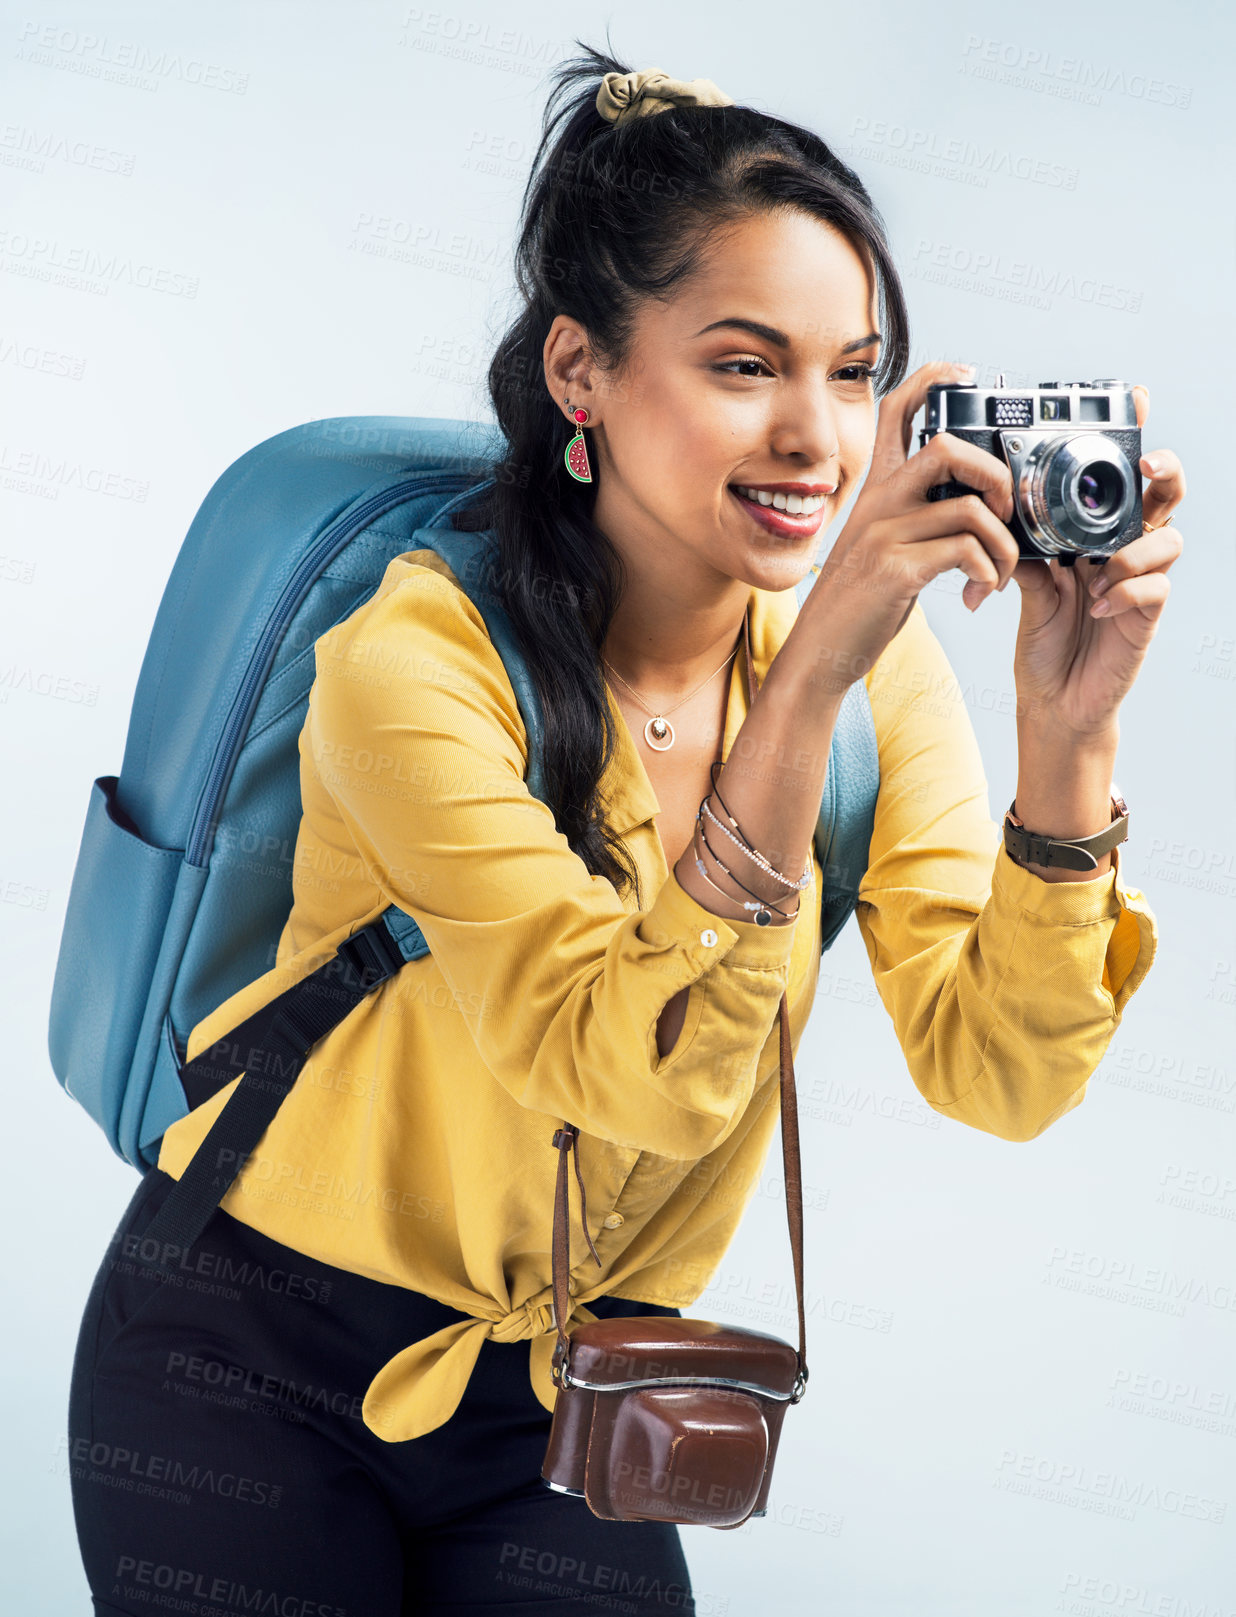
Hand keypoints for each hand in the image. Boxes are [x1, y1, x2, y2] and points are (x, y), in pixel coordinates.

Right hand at [798, 359, 1019, 693]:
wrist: (820, 652)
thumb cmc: (859, 602)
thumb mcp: (881, 545)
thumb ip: (916, 517)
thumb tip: (973, 506)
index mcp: (876, 490)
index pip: (896, 410)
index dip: (932, 378)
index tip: (967, 375)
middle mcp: (878, 502)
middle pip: (948, 447)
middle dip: (997, 474)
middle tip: (1008, 512)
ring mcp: (884, 535)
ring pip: (971, 510)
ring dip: (1004, 545)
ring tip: (1000, 573)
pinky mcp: (895, 570)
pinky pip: (965, 551)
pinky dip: (988, 571)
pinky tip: (980, 592)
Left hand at [1007, 384, 1184, 737]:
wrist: (1052, 699)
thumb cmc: (1043, 638)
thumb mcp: (1026, 586)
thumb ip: (1025, 548)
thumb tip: (1002, 512)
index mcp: (1096, 534)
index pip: (1122, 482)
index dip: (1135, 442)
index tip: (1137, 404)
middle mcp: (1124, 551)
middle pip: (1165, 497)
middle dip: (1165, 473)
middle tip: (1146, 465)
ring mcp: (1141, 582)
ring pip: (1169, 540)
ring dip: (1132, 551)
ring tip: (1094, 573)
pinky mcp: (1146, 615)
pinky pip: (1155, 588)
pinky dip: (1125, 591)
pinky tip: (1096, 607)